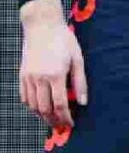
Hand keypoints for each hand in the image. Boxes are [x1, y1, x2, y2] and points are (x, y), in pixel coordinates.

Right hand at [19, 0, 87, 127]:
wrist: (42, 26)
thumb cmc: (64, 40)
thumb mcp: (78, 58)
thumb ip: (80, 81)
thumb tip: (82, 102)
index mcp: (56, 75)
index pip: (60, 105)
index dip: (66, 118)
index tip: (71, 124)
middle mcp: (40, 79)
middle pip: (45, 109)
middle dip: (54, 121)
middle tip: (61, 126)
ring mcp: (28, 78)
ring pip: (33, 106)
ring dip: (42, 116)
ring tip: (52, 120)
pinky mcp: (22, 75)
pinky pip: (24, 97)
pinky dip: (31, 107)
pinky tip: (39, 108)